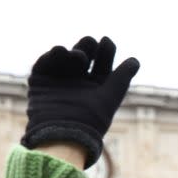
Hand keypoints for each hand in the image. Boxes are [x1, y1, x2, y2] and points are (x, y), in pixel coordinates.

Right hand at [22, 36, 139, 168]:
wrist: (64, 135)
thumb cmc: (91, 120)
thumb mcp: (110, 96)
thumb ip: (122, 78)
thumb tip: (136, 60)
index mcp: (97, 86)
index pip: (103, 63)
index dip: (106, 51)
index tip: (108, 41)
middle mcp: (78, 82)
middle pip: (84, 56)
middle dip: (88, 48)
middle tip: (91, 42)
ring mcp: (59, 80)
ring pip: (65, 57)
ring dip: (72, 51)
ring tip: (78, 55)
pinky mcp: (41, 81)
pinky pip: (45, 63)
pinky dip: (52, 55)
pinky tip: (60, 51)